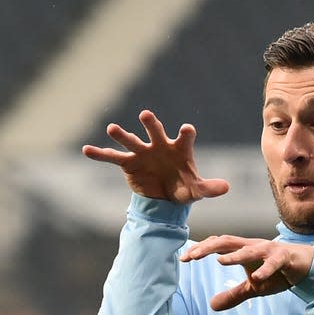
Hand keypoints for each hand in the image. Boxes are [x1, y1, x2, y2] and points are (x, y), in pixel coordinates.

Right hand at [81, 110, 229, 203]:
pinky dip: (100, 154)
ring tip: (112, 129)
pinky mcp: (128, 164)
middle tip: (146, 116)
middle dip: (151, 124)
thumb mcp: (196, 190)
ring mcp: (143, 152)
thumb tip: (226, 187)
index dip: (186, 133)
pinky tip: (87, 150)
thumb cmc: (183, 188)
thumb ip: (209, 188)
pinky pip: (112, 158)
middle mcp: (160, 145)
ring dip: (122, 135)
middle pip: (155, 131)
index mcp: (180, 149)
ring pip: (131, 141)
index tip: (187, 130)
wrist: (165, 199)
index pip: (185, 137)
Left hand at [180, 236, 313, 310]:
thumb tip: (211, 306)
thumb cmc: (277, 272)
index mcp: (243, 250)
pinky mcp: (284, 258)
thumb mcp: (253, 287)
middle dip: (209, 248)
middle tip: (192, 256)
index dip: (201, 250)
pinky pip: (274, 263)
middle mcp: (253, 246)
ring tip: (220, 261)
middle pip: (227, 242)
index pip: (218, 245)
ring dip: (235, 256)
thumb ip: (233, 294)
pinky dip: (266, 269)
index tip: (183, 259)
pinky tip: (257, 278)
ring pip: (250, 250)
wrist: (305, 266)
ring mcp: (269, 250)